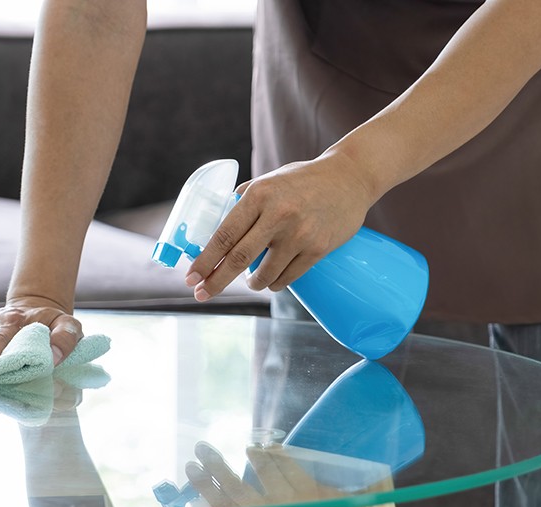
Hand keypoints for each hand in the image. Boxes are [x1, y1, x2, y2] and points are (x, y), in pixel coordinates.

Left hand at [184, 152, 374, 300]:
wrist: (349, 178)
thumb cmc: (302, 180)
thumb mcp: (268, 180)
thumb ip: (243, 201)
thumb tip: (213, 227)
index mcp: (259, 195)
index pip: (224, 235)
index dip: (204, 260)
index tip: (191, 277)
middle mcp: (278, 214)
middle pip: (238, 260)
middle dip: (216, 282)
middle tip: (202, 294)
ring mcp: (300, 234)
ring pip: (264, 275)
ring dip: (252, 284)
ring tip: (250, 281)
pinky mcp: (318, 249)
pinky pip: (287, 278)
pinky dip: (275, 283)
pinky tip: (272, 279)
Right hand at [185, 440, 339, 506]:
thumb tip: (221, 481)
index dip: (206, 489)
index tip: (190, 468)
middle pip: (238, 490)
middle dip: (216, 467)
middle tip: (201, 447)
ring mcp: (293, 502)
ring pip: (266, 471)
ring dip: (254, 455)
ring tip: (249, 448)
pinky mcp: (312, 490)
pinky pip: (289, 463)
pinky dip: (277, 453)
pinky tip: (271, 447)